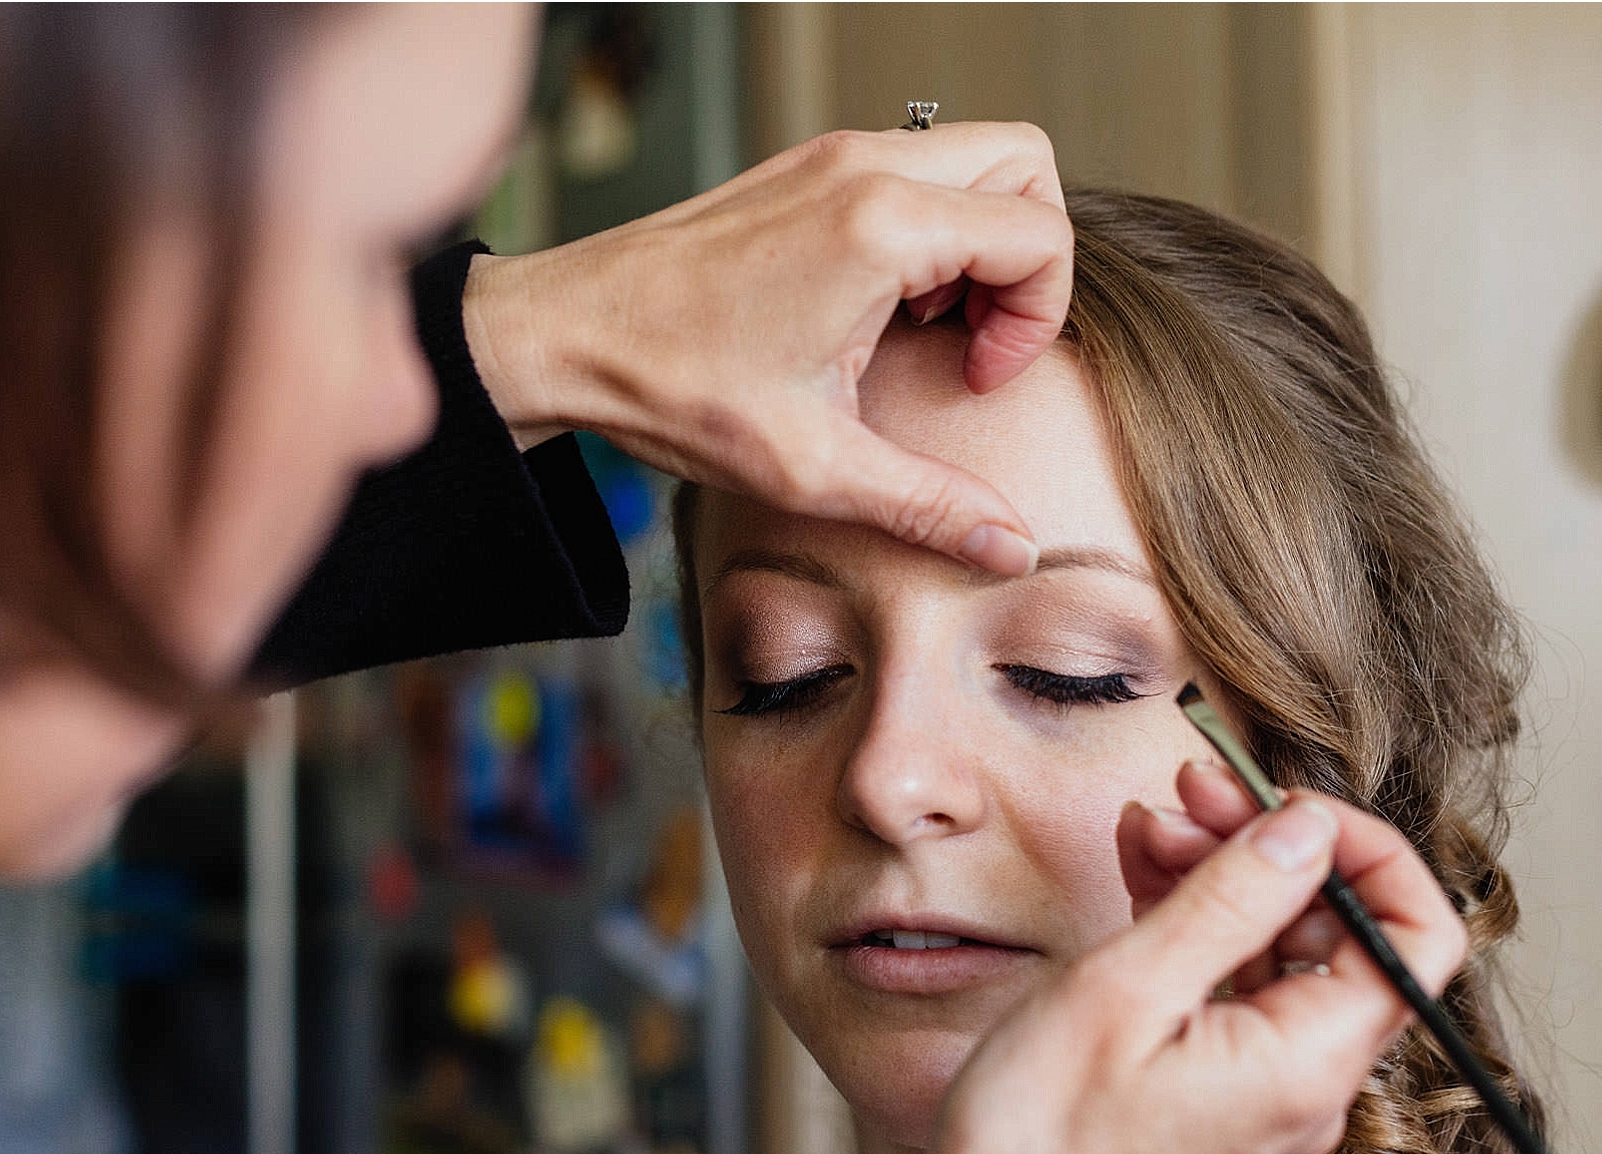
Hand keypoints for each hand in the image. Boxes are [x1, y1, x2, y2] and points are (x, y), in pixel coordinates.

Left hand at [462, 122, 1071, 575]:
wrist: (560, 335)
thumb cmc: (668, 386)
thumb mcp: (813, 468)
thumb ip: (930, 505)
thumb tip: (1012, 547)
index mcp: (881, 227)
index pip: (1041, 235)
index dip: (1038, 318)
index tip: (980, 376)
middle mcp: (863, 168)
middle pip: (1024, 165)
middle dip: (1029, 259)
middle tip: (977, 337)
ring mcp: (829, 158)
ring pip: (970, 158)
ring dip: (978, 239)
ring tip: (929, 325)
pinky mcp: (800, 170)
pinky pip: (909, 169)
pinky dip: (927, 227)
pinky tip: (880, 308)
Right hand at [895, 761, 1467, 1153]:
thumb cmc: (1038, 1139)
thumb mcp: (1125, 988)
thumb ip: (1229, 900)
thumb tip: (1306, 831)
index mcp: (1308, 1063)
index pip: (1413, 933)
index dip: (1364, 851)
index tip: (1285, 804)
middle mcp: (1309, 1083)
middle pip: (1339, 933)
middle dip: (1271, 848)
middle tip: (1193, 794)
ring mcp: (1267, 1091)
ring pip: (1280, 953)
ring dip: (1223, 877)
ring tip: (1150, 827)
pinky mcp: (1222, 1093)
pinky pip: (1236, 989)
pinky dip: (1197, 926)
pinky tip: (1145, 875)